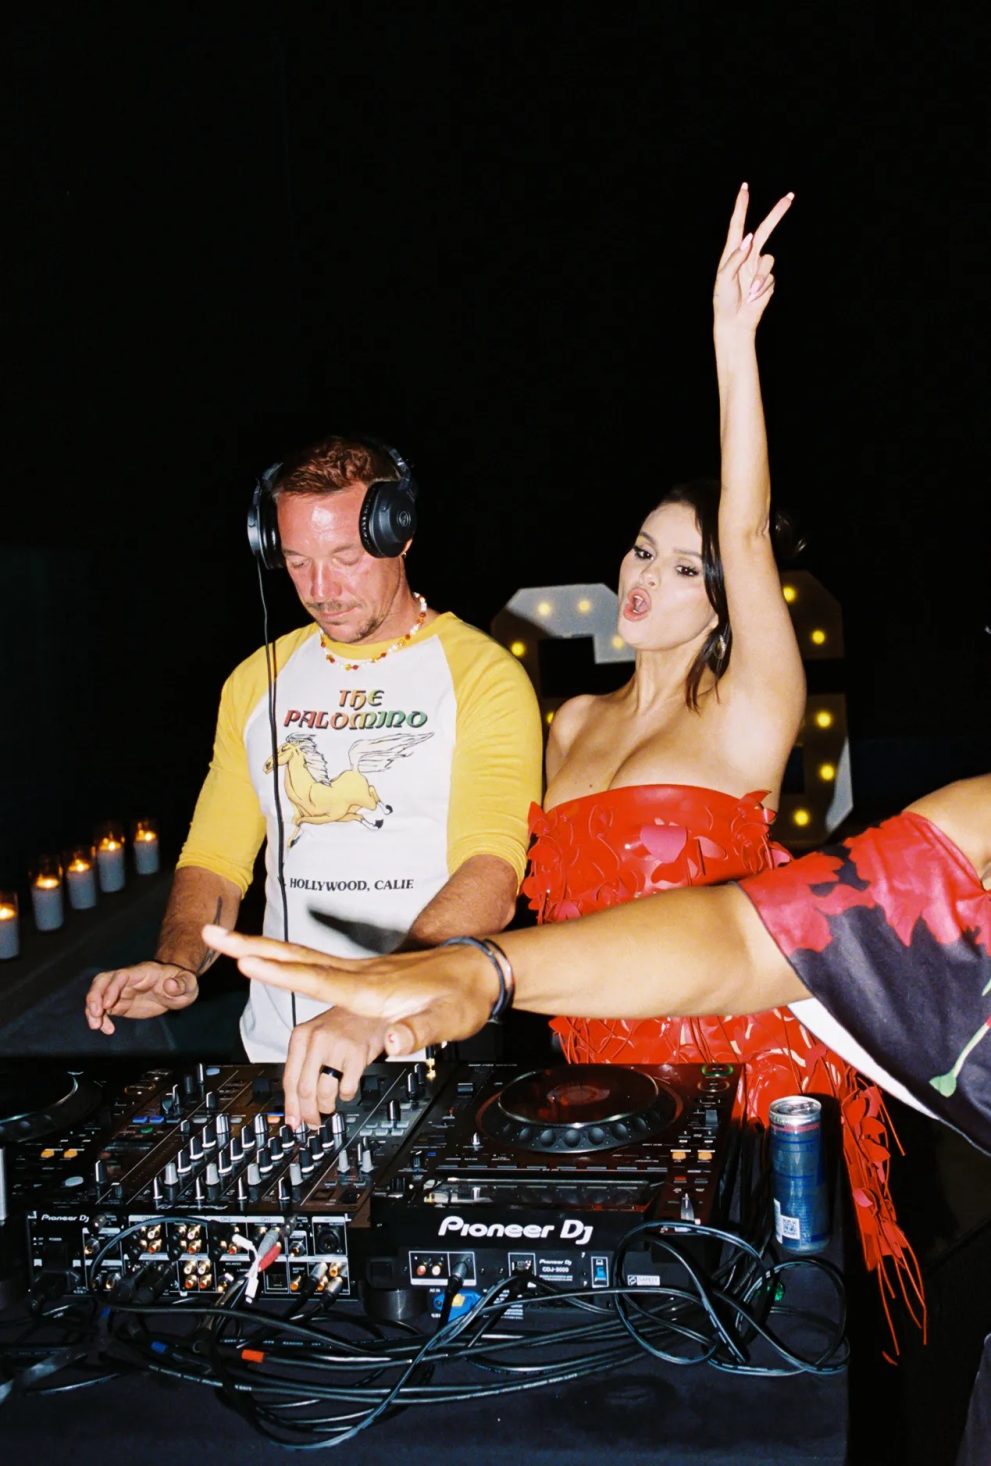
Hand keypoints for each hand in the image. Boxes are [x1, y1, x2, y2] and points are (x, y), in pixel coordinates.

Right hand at [84, 961, 199, 1033]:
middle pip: (103, 980)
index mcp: (143, 972)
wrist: (177, 989)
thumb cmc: (183, 984)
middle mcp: (128, 979)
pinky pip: (103, 1008)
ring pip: (98, 993)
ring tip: (96, 1025)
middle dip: (94, 996)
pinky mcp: (119, 1003)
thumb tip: (169, 985)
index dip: (112, 988)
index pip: (121, 975)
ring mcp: (122, 990)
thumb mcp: (189, 984)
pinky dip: (100, 1018)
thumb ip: (182, 984)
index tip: (108, 1005)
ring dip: (92, 1008)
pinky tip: (107, 1029)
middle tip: (95, 1014)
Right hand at [202, 924, 493, 1062]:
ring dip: (261, 948)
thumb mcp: (449, 1021)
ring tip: (225, 941)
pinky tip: (268, 956)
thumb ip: (420, 1032)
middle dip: (252, 947)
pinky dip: (283, 958)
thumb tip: (395, 1042)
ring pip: (300, 956)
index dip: (281, 973)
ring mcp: (357, 971)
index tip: (246, 960)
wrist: (480, 971)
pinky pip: (312, 963)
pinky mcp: (360, 974)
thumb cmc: (464, 997)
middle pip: (297, 958)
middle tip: (213, 932)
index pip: (318, 979)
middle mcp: (358, 974)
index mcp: (372, 989)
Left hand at [283, 1009, 389, 1126]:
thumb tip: (296, 1099)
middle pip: (304, 1089)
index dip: (290, 1106)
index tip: (293, 1121)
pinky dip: (346, 1096)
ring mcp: (337, 1047)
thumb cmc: (344, 1024)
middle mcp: (316, 1040)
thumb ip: (304, 1063)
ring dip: (326, 1107)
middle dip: (308, 1112)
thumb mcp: (315, 1035)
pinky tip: (346, 1090)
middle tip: (313, 1121)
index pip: (289, 1079)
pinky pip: (347, 1088)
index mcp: (301, 1036)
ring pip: (324, 1092)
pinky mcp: (358, 1054)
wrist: (372, 1008)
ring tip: (329, 1107)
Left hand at [713, 182, 793, 330]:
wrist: (735, 321)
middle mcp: (747, 256)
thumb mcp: (723, 278)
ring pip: (769, 260)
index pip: (738, 225)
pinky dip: (762, 287)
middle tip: (790, 197)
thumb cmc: (724, 300)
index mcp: (733, 252)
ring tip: (749, 292)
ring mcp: (758, 268)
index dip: (741, 207)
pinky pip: (770, 277)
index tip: (745, 189)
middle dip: (777, 214)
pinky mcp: (768, 280)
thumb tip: (750, 238)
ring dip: (760, 277)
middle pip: (765, 230)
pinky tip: (754, 297)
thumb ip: (735, 258)